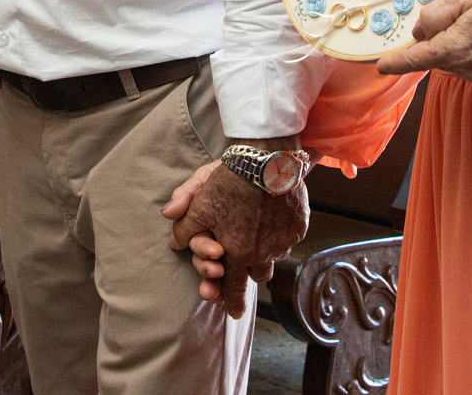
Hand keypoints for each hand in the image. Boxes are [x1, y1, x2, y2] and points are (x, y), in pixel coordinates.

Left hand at [166, 147, 307, 317]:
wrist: (267, 159)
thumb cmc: (230, 180)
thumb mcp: (199, 201)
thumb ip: (185, 225)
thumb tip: (173, 243)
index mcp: (237, 252)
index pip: (233, 287)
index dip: (232, 302)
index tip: (234, 312)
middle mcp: (262, 253)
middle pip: (256, 276)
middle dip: (248, 275)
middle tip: (245, 271)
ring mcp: (283, 242)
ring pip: (274, 258)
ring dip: (265, 255)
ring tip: (258, 241)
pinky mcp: (298, 228)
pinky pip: (288, 241)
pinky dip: (280, 237)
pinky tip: (273, 221)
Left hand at [378, 0, 471, 87]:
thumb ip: (435, 14)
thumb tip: (418, 31)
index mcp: (456, 48)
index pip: (416, 60)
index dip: (395, 63)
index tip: (380, 66)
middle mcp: (470, 70)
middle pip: (440, 57)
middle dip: (441, 39)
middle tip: (464, 15)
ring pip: (459, 63)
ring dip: (462, 47)